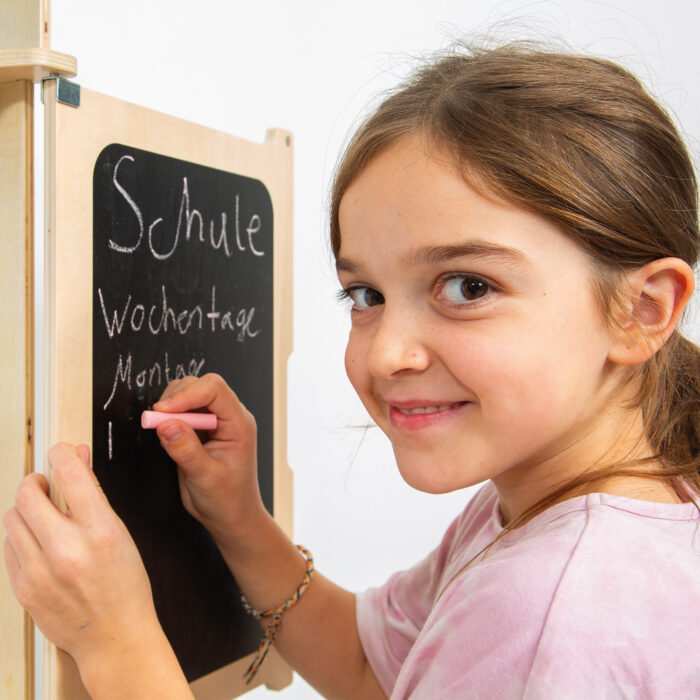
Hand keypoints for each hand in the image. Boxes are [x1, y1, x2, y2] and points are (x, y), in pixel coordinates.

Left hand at [3, 443, 163, 675]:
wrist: (113, 637)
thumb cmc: (125, 586)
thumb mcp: (120, 533)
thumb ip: (93, 494)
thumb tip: (76, 458)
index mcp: (100, 532)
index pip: (70, 474)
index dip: (62, 454)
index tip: (61, 452)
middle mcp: (67, 550)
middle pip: (28, 493)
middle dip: (35, 482)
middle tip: (45, 486)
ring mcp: (39, 572)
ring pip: (11, 517)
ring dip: (25, 509)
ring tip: (43, 517)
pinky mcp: (22, 587)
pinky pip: (8, 545)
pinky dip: (21, 536)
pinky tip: (39, 543)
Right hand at [153, 373, 264, 542]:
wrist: (230, 516)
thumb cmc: (227, 499)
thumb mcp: (206, 478)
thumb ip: (186, 450)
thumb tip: (165, 423)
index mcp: (239, 423)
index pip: (215, 389)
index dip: (187, 394)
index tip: (163, 411)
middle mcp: (228, 416)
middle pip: (200, 385)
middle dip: (175, 398)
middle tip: (155, 421)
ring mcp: (214, 421)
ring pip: (188, 393)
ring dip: (170, 405)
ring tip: (160, 428)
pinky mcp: (199, 428)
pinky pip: (181, 410)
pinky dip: (168, 415)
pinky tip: (165, 432)